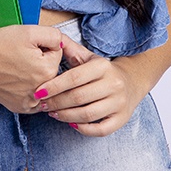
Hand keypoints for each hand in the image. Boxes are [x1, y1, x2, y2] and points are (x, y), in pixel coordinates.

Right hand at [0, 25, 63, 113]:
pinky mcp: (20, 107)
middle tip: (20, 55)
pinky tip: (17, 80)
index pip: (57, 53)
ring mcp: (30, 102)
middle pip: (51, 69)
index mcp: (48, 70)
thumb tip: (63, 45)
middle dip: (40, 60)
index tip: (27, 46)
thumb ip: (54, 36)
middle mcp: (43, 91)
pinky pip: (33, 99)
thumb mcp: (29, 31)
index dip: (42, 45)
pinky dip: (28, 90)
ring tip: (17, 67)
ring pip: (43, 84)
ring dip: (36, 76)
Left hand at [33, 33, 150, 136]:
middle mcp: (113, 84)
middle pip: (78, 97)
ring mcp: (119, 103)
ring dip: (66, 116)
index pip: (74, 78)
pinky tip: (72, 123)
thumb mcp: (89, 57)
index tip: (39, 92)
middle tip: (42, 105)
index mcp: (102, 66)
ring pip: (87, 114)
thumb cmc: (102, 71)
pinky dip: (84, 129)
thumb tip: (55, 41)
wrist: (131, 81)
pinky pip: (101, 129)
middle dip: (56, 103)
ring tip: (53, 113)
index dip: (54, 86)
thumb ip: (71, 50)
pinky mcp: (122, 119)